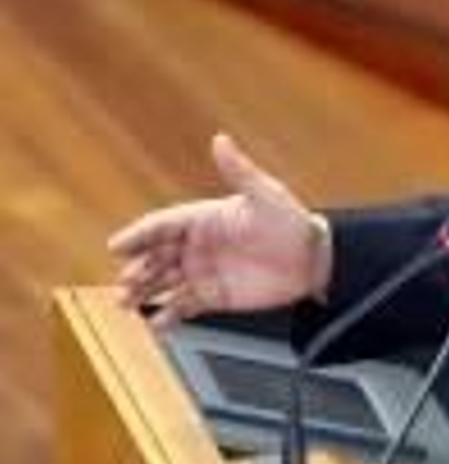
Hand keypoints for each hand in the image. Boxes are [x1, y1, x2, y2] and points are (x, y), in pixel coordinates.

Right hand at [108, 133, 330, 326]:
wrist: (316, 261)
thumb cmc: (292, 224)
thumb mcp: (266, 195)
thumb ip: (240, 171)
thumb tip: (221, 140)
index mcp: (203, 219)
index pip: (162, 225)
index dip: (138, 235)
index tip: (117, 246)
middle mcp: (198, 246)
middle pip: (156, 256)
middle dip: (136, 269)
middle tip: (124, 281)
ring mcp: (204, 272)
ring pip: (163, 282)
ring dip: (143, 292)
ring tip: (126, 303)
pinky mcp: (215, 296)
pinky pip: (184, 306)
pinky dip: (169, 315)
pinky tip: (156, 323)